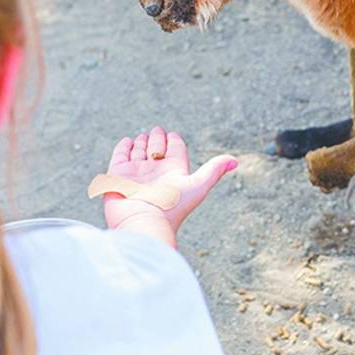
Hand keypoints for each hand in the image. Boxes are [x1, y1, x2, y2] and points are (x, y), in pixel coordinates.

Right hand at [101, 126, 236, 236]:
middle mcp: (155, 172)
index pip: (174, 150)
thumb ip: (214, 170)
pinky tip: (128, 142)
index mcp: (174, 172)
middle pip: (156, 148)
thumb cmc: (172, 207)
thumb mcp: (197, 186)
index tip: (172, 135)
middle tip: (157, 131)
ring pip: (139, 150)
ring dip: (141, 141)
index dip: (174, 140)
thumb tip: (236, 161)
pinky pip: (120, 156)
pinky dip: (124, 147)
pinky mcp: (118, 176)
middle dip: (157, 138)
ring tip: (143, 137)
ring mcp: (136, 173)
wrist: (143, 223)